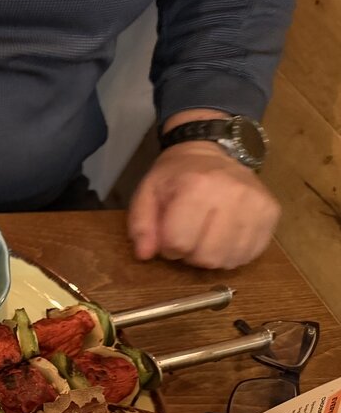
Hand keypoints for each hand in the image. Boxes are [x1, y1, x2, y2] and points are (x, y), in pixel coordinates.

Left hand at [127, 141, 280, 269]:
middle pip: (206, 256)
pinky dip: (233, 254)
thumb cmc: (176, 177)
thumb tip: (144, 255)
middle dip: (190, 255)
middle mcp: (231, 193)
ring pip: (229, 259)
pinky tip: (224, 238)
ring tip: (206, 237)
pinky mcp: (272, 211)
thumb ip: (140, 226)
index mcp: (196, 186)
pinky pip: (251, 254)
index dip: (168, 247)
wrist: (211, 153)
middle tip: (189, 238)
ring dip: (212, 257)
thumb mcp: (147, 194)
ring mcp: (256, 202)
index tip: (169, 234)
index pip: (178, 243)